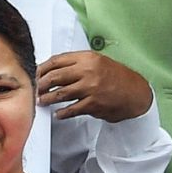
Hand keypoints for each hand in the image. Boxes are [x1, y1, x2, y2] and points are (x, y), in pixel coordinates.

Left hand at [37, 51, 153, 121]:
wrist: (136, 93)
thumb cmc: (117, 77)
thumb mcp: (98, 62)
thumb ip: (78, 64)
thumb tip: (53, 70)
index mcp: (88, 58)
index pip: (57, 60)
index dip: (42, 68)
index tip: (35, 74)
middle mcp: (88, 71)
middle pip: (55, 76)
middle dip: (41, 84)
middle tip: (36, 89)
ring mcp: (91, 88)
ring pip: (61, 93)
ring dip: (48, 99)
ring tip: (42, 101)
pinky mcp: (94, 103)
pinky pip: (72, 109)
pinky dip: (62, 113)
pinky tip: (58, 114)